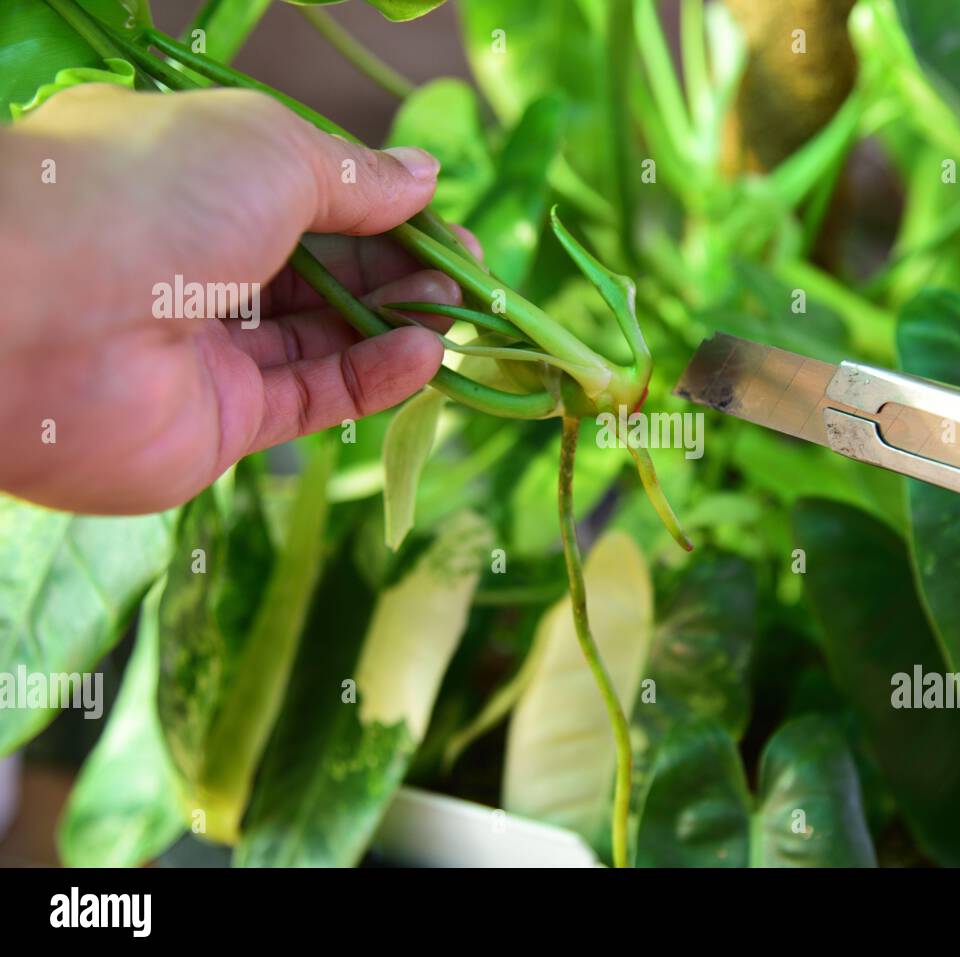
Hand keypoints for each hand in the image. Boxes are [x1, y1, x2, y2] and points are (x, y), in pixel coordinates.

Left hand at [0, 84, 476, 513]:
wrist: (35, 317)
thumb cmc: (150, 196)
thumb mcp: (270, 152)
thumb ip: (354, 176)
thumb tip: (424, 175)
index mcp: (196, 181)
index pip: (310, 199)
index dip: (385, 213)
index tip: (448, 227)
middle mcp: (198, 263)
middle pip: (324, 272)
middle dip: (401, 270)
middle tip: (467, 278)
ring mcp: (208, 347)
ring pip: (323, 336)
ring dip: (396, 322)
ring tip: (455, 313)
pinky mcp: (220, 421)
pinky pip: (311, 397)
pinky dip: (372, 378)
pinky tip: (424, 357)